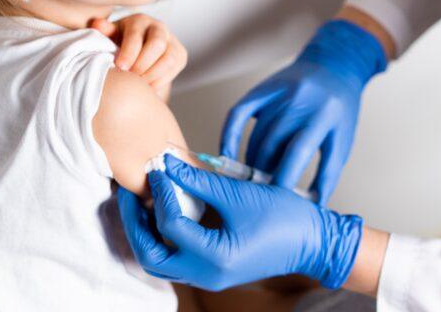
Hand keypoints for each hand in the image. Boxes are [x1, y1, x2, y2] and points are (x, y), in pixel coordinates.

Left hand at [90, 14, 187, 92]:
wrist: (138, 50)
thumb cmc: (119, 43)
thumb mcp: (110, 37)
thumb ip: (104, 31)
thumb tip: (98, 24)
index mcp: (139, 20)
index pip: (136, 35)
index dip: (129, 52)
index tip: (120, 66)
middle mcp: (158, 27)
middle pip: (157, 45)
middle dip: (142, 64)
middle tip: (130, 76)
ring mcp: (172, 41)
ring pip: (168, 59)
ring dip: (152, 74)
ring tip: (138, 83)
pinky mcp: (180, 55)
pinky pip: (173, 70)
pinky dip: (160, 80)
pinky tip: (147, 85)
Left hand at [117, 154, 362, 290]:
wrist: (313, 241)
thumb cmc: (284, 218)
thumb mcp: (239, 195)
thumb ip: (200, 181)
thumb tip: (169, 165)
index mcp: (214, 258)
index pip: (170, 225)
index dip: (159, 192)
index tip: (156, 167)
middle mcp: (205, 274)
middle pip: (151, 255)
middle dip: (134, 223)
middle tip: (127, 192)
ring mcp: (207, 275)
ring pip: (159, 260)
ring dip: (145, 232)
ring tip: (140, 199)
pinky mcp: (211, 269)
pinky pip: (175, 257)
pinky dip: (163, 236)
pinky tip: (162, 211)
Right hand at [221, 20, 386, 204]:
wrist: (334, 67)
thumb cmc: (339, 111)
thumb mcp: (341, 141)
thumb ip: (327, 175)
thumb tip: (311, 209)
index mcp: (325, 114)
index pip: (298, 151)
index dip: (284, 178)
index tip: (277, 204)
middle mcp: (300, 101)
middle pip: (272, 145)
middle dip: (264, 175)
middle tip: (260, 198)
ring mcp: (279, 92)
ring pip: (256, 136)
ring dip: (251, 164)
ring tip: (252, 184)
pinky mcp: (262, 89)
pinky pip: (237, 114)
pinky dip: (228, 136)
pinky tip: (227, 155)